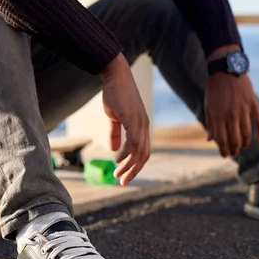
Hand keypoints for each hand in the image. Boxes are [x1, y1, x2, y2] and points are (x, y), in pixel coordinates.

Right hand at [100, 54, 149, 185]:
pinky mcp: (134, 119)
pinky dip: (126, 154)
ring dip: (128, 166)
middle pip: (143, 155)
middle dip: (133, 171)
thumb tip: (114, 149)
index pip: (143, 152)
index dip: (135, 166)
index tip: (124, 176)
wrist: (115, 75)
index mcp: (141, 127)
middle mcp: (144, 127)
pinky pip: (132, 142)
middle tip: (122, 182)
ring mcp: (140, 123)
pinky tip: (117, 160)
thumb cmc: (115, 94)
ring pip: (139, 152)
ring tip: (117, 175)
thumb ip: (115, 133)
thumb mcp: (114, 116)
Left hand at [205, 72, 258, 157]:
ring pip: (247, 134)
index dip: (224, 150)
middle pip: (235, 140)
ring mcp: (243, 110)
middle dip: (234, 150)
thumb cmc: (214, 90)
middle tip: (234, 153)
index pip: (222, 140)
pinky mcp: (252, 104)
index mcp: (218, 117)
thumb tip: (210, 140)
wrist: (226, 70)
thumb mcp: (208, 107)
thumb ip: (210, 124)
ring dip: (245, 143)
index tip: (225, 155)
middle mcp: (230, 116)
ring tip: (243, 146)